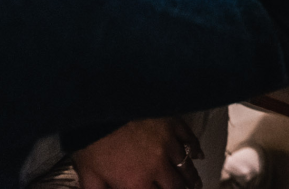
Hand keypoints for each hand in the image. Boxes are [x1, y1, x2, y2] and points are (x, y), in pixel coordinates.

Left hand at [73, 117, 203, 188]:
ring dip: (192, 178)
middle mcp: (157, 167)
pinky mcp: (172, 125)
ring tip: (196, 184)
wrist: (102, 107)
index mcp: (136, 183)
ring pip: (186, 166)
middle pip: (176, 185)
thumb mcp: (89, 175)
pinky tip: (199, 155)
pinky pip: (190, 139)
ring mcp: (168, 144)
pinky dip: (196, 149)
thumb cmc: (92, 142)